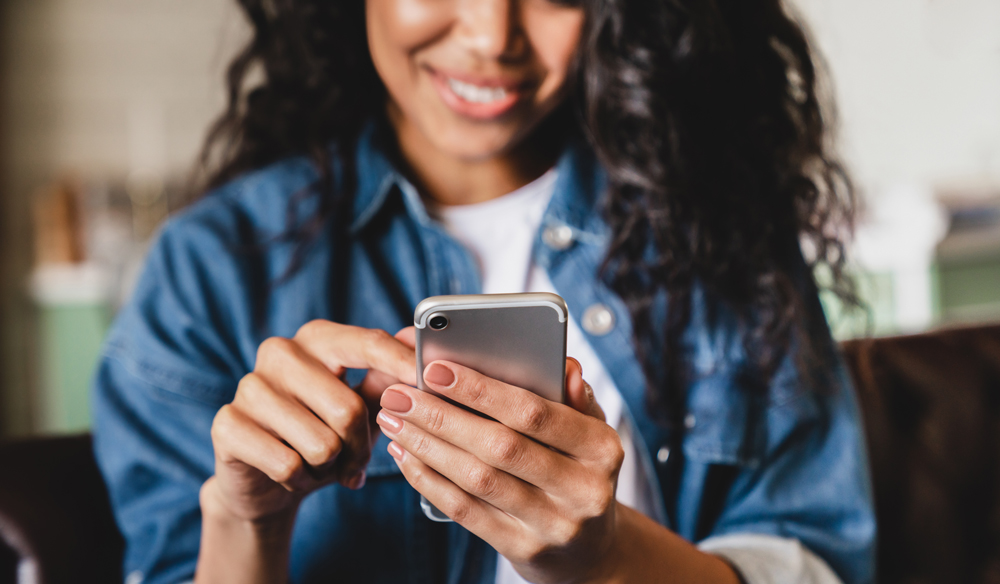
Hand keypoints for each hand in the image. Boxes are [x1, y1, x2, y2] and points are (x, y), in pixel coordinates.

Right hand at [203, 322, 416, 523]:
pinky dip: (300, 480)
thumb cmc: (322, 434)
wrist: (265, 480)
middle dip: (360, 447)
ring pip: (321, 443)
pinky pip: (288, 464)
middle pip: (348, 408)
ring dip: (329, 467)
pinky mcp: (227, 424)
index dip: (401, 364)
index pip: (367, 343)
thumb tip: (418, 343)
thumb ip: (388, 377)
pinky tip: (292, 474)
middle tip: (355, 462)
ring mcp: (249, 386)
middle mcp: (280, 352)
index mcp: (317, 338)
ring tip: (319, 464)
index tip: (428, 380)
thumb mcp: (361, 406)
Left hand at [376, 358, 625, 583]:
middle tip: (399, 395)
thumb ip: (573, 396)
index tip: (435, 369)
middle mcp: (583, 489)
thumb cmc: (579, 471)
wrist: (590, 550)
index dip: (481, 390)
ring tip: (393, 421)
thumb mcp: (590, 432)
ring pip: (478, 480)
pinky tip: (406, 456)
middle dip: (441, 416)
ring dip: (427, 446)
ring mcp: (553, 525)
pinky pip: (466, 511)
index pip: (535, 413)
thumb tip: (564, 365)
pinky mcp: (524, 550)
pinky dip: (429, 481)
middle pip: (500, 447)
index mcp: (602, 448)